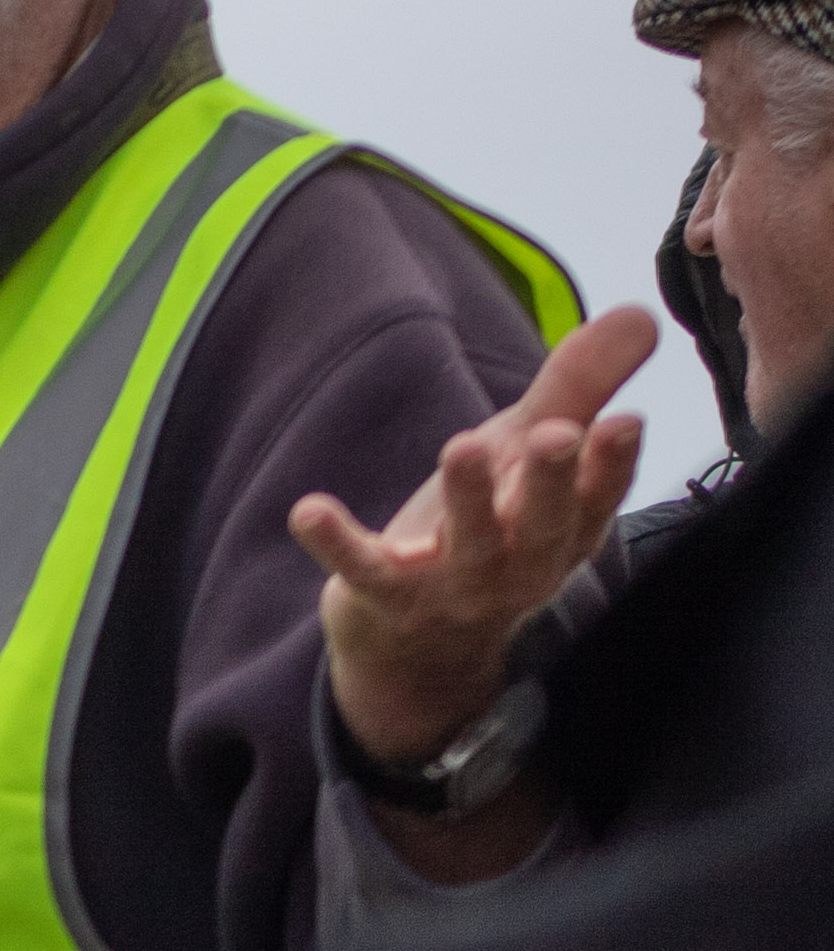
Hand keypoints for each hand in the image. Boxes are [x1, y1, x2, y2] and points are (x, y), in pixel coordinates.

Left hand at [292, 307, 653, 773]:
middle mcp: (523, 562)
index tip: (626, 420)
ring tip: (463, 447)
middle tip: (554, 434)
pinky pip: (364, 571)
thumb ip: (580, 386)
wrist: (422, 638)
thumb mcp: (531, 453)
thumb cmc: (494, 522)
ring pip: (470, 544)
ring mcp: (456, 585)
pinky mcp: (388, 595)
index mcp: (566, 528)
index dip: (613, 462)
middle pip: (543, 524)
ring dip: (468, 499)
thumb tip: (642, 312)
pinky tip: (307, 511)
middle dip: (551, 482)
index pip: (598, 496)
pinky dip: (338, 544)